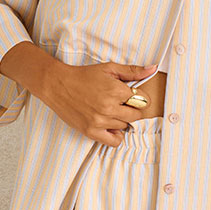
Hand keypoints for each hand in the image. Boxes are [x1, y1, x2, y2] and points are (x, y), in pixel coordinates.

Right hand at [40, 59, 160, 145]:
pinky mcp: (91, 132)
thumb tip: (152, 69)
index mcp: (115, 90)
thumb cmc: (83, 76)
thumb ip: (132, 71)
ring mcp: (100, 121)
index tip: (130, 95)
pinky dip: (116, 135)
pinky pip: (114, 141)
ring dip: (121, 119)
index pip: (143, 101)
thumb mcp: (109, 69)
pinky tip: (110, 125)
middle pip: (136, 115)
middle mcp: (109, 107)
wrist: (58, 85)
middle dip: (132, 109)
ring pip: (125, 126)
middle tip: (121, 103)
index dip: (139, 97)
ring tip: (110, 110)